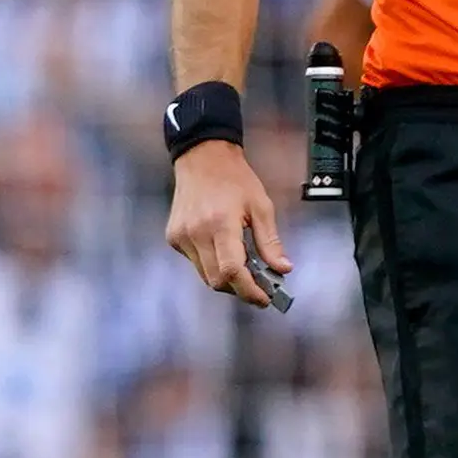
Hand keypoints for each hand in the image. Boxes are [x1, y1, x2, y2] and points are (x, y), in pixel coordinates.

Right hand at [166, 140, 289, 308]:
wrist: (203, 159)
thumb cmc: (234, 179)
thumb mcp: (262, 207)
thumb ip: (270, 242)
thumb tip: (283, 268)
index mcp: (220, 224)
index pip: (231, 271)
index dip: (249, 290)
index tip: (264, 299)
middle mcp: (195, 233)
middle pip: (217, 280)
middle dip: (240, 288)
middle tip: (260, 286)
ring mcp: (181, 237)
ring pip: (205, 275)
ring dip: (226, 278)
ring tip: (245, 266)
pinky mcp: (174, 238)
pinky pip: (196, 263)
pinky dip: (212, 264)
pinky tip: (224, 250)